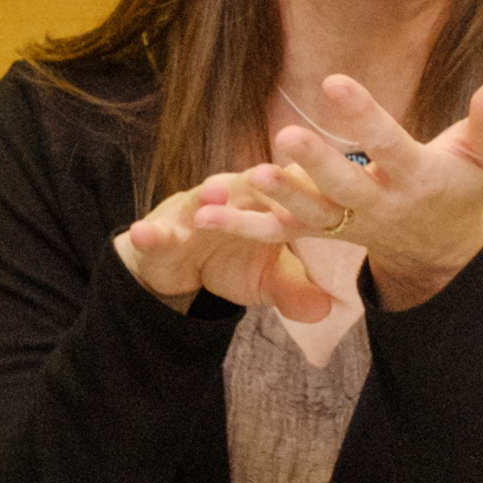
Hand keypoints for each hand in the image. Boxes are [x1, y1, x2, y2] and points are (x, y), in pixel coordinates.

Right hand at [115, 174, 343, 321]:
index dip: (312, 187)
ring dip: (208, 198)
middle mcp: (230, 195)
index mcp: (265, 200)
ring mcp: (193, 210)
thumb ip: (296, 290)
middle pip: (250, 186)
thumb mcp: (268, 279)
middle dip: (263, 179)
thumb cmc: (232, 260)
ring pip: (201, 200)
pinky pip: (156, 232)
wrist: (177, 263)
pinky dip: (150, 233)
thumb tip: (325, 309)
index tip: (338, 181)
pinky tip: (144, 234)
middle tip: (276, 173)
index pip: (293, 189)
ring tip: (214, 196)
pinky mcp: (162, 231)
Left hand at [252, 72, 482, 311]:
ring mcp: (349, 225)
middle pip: (345, 187)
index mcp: (418, 180)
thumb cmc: (460, 186)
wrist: (440, 251)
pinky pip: (279, 233)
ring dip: (277, 199)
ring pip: (308, 216)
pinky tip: (204, 216)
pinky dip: (243, 226)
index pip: (390, 146)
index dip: (365, 116)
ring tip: (247, 177)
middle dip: (316, 164)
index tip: (335, 81)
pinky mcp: (322, 233)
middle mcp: (380, 206)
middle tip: (286, 137)